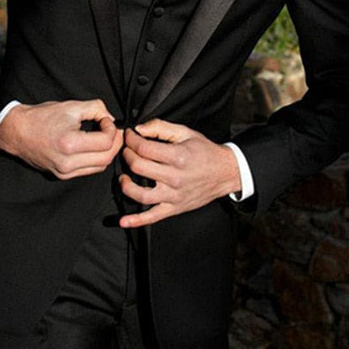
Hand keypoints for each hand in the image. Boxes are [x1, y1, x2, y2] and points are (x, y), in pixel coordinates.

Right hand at [0, 99, 122, 178]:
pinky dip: (96, 159)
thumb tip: (111, 118)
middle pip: (106, 158)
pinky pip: (88, 170)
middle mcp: (67, 162)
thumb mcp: (71, 106)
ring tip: (106, 138)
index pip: (105, 142)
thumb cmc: (40, 118)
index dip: (112, 129)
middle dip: (115, 143)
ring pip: (100, 167)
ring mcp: (64, 172)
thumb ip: (96, 108)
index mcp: (69, 144)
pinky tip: (94, 147)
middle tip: (115, 130)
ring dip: (108, 152)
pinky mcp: (62, 175)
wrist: (17, 132)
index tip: (107, 120)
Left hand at [119, 119, 240, 227]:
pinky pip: (153, 217)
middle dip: (127, 156)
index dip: (131, 140)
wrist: (225, 172)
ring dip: (126, 186)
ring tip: (123, 178)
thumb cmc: (205, 152)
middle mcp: (174, 177)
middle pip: (139, 167)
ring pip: (141, 194)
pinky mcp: (174, 208)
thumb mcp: (185, 132)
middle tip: (127, 151)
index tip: (130, 136)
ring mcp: (174, 195)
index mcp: (177, 156)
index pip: (144, 148)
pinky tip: (124, 221)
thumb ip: (160, 127)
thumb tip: (140, 128)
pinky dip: (136, 221)